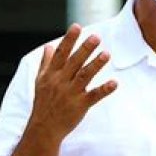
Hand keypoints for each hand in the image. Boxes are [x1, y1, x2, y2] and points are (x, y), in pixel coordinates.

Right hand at [29, 23, 117, 141]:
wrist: (44, 128)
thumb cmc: (43, 103)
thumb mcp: (40, 81)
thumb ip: (46, 63)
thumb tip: (49, 46)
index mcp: (51, 74)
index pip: (61, 53)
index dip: (69, 40)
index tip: (77, 27)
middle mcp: (60, 82)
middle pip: (74, 62)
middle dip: (85, 49)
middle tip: (96, 37)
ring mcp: (71, 94)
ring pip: (84, 76)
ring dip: (96, 65)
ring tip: (107, 54)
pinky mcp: (80, 106)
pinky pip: (94, 96)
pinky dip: (104, 89)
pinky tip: (114, 83)